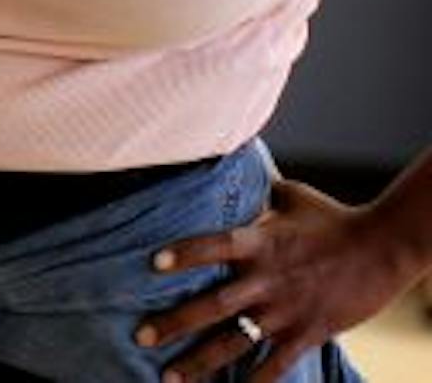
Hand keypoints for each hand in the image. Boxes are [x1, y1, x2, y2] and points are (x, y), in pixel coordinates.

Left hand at [138, 178, 414, 382]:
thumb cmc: (333, 218)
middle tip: (141, 336)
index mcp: (261, 241)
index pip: (215, 245)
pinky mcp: (307, 333)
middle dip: (175, 323)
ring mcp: (286, 310)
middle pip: (214, 305)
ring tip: (168, 376)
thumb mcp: (293, 196)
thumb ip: (257, 190)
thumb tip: (229, 164)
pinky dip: (255, 382)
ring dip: (200, 361)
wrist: (383, 249)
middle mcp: (268, 279)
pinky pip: (276, 364)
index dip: (185, 253)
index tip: (151, 263)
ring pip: (235, 341)